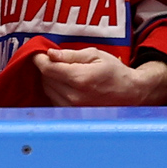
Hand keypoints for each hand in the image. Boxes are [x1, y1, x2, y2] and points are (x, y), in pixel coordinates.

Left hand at [34, 47, 166, 106]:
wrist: (128, 93)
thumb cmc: (114, 72)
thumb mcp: (95, 55)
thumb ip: (71, 55)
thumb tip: (50, 53)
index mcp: (79, 79)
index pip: (49, 69)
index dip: (40, 59)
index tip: (38, 52)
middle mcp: (73, 97)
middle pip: (46, 80)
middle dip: (46, 67)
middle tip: (52, 58)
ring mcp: (72, 108)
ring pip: (48, 90)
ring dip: (49, 79)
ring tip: (60, 70)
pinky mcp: (72, 115)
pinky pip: (54, 99)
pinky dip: (54, 89)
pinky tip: (64, 83)